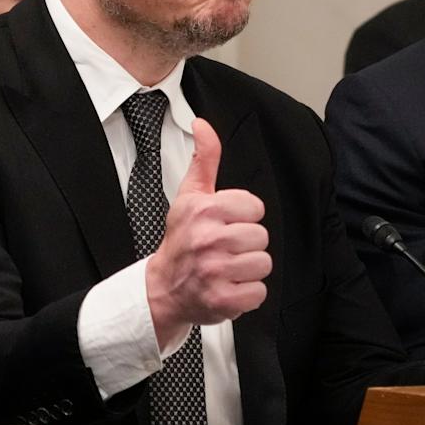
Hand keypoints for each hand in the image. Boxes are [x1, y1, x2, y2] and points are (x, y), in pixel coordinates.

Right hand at [146, 118, 271, 347]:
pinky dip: (247, 294)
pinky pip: (259, 292)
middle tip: (225, 250)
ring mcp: (215, 271)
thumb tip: (203, 124)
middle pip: (261, 237)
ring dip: (248, 270)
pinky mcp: (223, 300)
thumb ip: (204, 159)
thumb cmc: (181, 240)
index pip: (255, 208)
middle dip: (247, 245)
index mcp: (205, 210)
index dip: (244, 217)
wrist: (162, 288)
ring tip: (227, 269)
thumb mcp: (190, 195)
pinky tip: (229, 287)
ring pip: (263, 264)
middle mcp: (209, 239)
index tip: (225, 225)